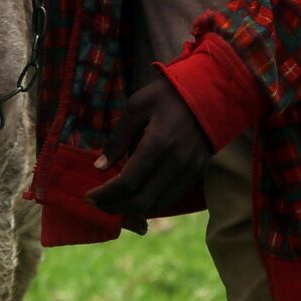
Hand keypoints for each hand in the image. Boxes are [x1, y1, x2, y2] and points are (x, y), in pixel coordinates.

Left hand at [84, 78, 211, 227]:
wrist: (210, 91)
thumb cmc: (168, 94)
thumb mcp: (137, 105)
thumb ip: (118, 137)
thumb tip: (100, 166)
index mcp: (158, 143)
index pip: (128, 182)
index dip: (106, 194)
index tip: (89, 196)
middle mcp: (176, 162)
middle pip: (142, 200)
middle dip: (116, 206)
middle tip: (98, 203)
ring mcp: (190, 170)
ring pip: (158, 204)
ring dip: (133, 209)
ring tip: (115, 203)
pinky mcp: (198, 173)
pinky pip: (172, 198)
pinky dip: (152, 204)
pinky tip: (137, 197)